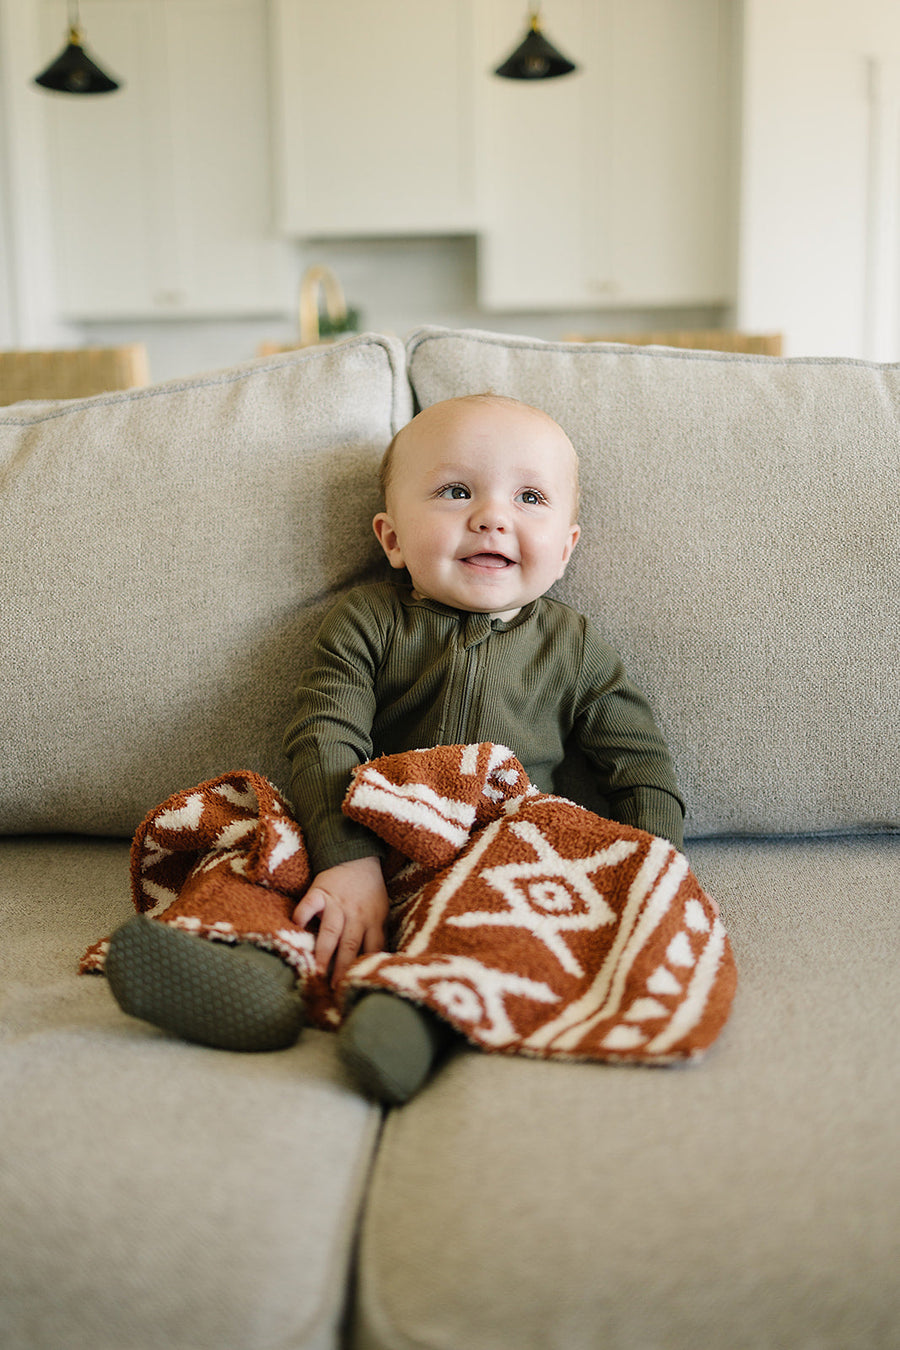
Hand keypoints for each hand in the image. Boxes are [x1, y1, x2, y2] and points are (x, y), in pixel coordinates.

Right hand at [292, 856, 388, 986]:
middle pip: (350, 945)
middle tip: (335, 988)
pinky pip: (308, 906)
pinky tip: (295, 929)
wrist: (357, 856)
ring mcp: (336, 903)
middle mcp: (356, 914)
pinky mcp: (319, 892)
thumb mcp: (382, 910)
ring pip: (331, 931)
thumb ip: (377, 932)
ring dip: (324, 952)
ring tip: (316, 971)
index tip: (359, 985)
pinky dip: (301, 916)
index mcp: (374, 920)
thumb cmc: (370, 889)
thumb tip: (376, 960)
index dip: (366, 966)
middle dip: (342, 968)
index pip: (373, 947)